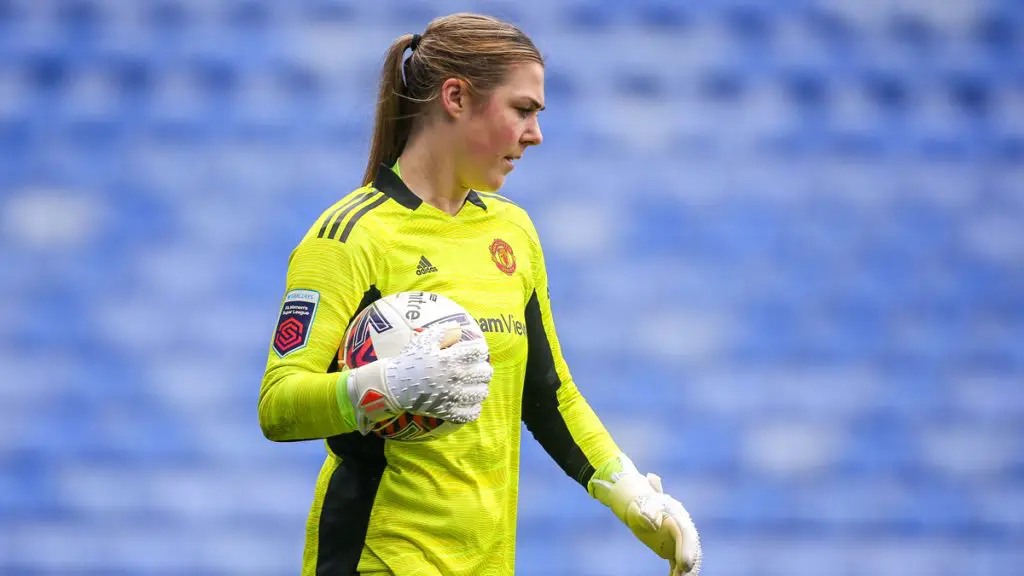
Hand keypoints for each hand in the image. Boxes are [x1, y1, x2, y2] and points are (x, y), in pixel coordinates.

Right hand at [346, 321, 492, 433]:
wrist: (394, 385)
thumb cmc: (410, 361)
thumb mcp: (424, 340)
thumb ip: (444, 331)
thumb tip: (459, 327)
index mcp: (449, 359)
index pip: (479, 352)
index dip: (479, 349)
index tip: (474, 351)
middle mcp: (454, 378)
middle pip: (485, 372)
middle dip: (482, 367)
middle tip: (475, 367)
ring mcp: (452, 396)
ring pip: (481, 392)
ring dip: (480, 386)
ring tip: (473, 384)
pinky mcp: (448, 411)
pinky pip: (471, 412)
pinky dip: (473, 407)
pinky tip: (468, 401)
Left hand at [589, 455, 701, 575]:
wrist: (638, 505)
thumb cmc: (640, 503)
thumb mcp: (642, 505)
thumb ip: (647, 511)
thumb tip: (652, 520)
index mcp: (678, 516)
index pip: (687, 535)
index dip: (687, 550)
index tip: (684, 564)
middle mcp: (682, 528)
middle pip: (690, 548)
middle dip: (688, 563)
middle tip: (683, 575)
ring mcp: (678, 539)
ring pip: (686, 557)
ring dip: (684, 571)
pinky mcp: (672, 548)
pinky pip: (677, 562)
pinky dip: (677, 572)